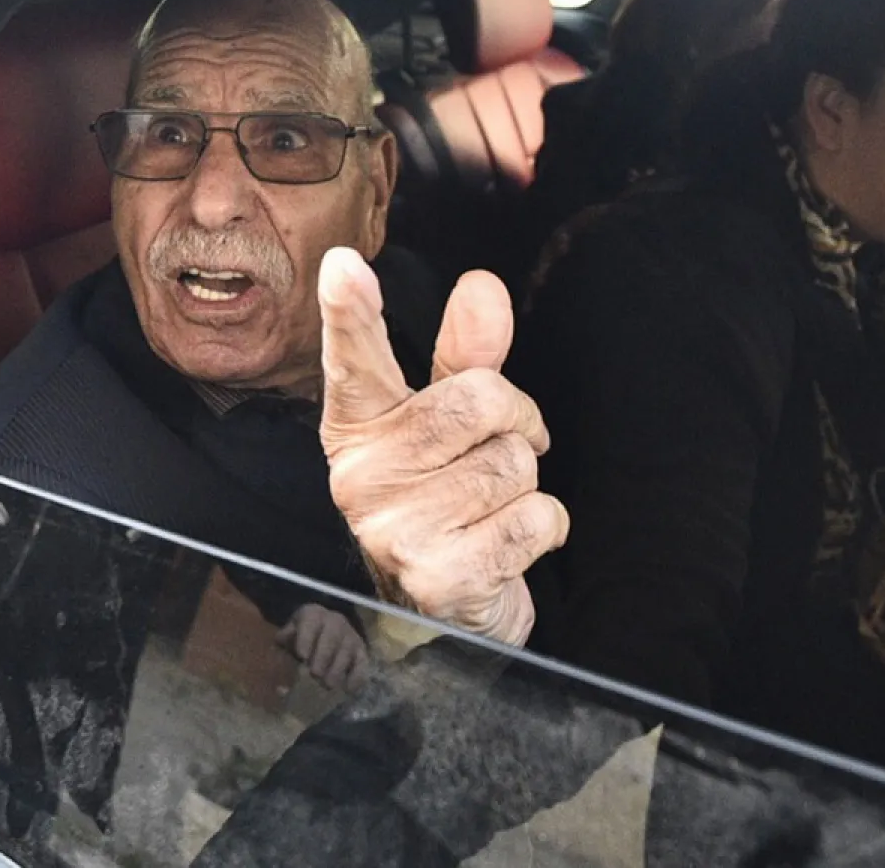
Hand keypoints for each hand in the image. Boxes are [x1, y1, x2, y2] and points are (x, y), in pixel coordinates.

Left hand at [275, 604, 369, 692]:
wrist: (323, 629)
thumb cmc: (300, 637)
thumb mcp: (288, 638)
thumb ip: (282, 656)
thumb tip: (280, 685)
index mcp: (312, 615)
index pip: (310, 622)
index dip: (306, 638)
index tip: (302, 656)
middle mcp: (334, 621)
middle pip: (332, 636)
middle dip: (323, 656)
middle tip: (315, 674)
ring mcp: (349, 635)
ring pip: (347, 649)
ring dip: (338, 668)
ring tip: (328, 684)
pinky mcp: (361, 649)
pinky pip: (363, 661)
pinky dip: (358, 676)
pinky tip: (348, 689)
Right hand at [317, 247, 568, 645]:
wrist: (444, 618)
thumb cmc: (446, 501)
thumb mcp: (448, 425)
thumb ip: (465, 356)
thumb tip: (481, 287)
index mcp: (357, 429)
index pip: (354, 362)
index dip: (350, 312)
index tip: (342, 265)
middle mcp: (360, 478)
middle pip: (477, 401)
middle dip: (516, 423)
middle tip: (503, 449)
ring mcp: (394, 532)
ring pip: (513, 462)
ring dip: (525, 485)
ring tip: (490, 510)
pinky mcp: (440, 579)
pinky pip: (535, 518)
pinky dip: (542, 530)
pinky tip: (505, 546)